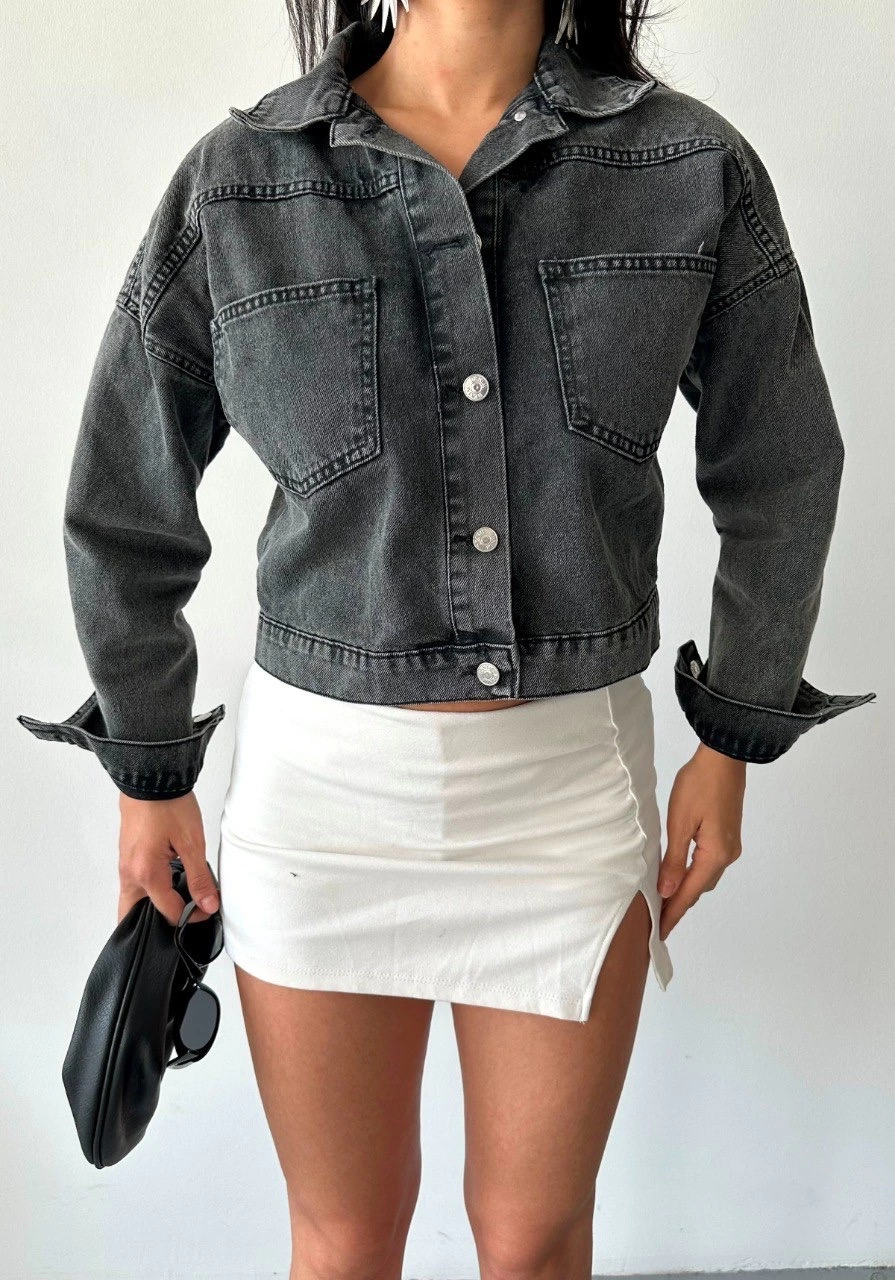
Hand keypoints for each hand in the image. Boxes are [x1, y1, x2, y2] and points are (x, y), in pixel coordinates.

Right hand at [117, 790, 219, 926]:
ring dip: (149, 909)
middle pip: (133, 916)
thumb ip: (199, 878)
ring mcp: (124, 864)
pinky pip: (131, 884)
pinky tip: (165, 885)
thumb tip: (208, 905)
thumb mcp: (192, 843)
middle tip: (180, 922)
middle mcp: (129, 874)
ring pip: (131, 901)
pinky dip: (145, 893)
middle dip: (154, 925)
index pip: (169, 912)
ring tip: (176, 905)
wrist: (150, 777)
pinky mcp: (126, 855)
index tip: (208, 908)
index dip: (192, 916)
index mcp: (146, 874)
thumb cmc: (169, 805)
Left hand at [658, 742, 745, 939]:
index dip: (673, 913)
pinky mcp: (727, 835)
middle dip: (678, 904)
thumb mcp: (680, 822)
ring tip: (664, 900)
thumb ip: (673, 859)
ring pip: (704, 876)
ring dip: (686, 888)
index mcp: (714, 856)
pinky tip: (679, 874)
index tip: (660, 933)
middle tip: (657, 919)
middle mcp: (727, 856)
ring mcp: (730, 846)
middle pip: (699, 888)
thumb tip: (666, 891)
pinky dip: (693, 873)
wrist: (724, 757)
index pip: (688, 893)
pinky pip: (708, 863)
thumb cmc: (699, 785)